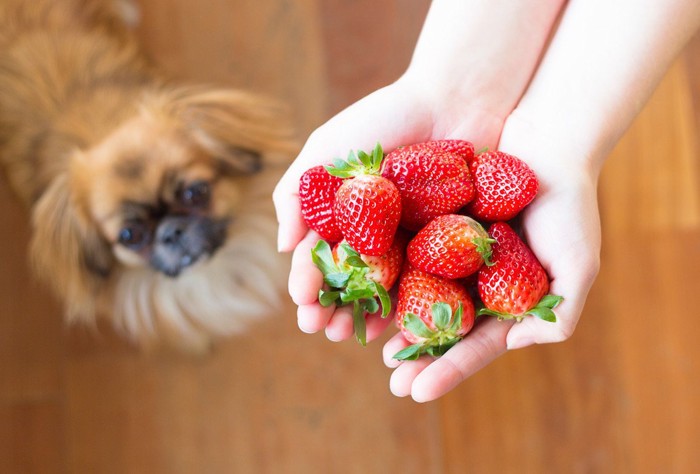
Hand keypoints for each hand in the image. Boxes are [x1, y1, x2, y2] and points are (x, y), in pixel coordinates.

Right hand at [273, 77, 505, 342]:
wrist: (455, 98)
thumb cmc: (386, 118)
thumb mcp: (328, 148)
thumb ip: (297, 193)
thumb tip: (283, 249)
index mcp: (346, 216)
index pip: (322, 257)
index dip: (310, 283)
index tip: (303, 305)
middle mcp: (378, 234)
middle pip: (352, 281)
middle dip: (335, 307)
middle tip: (325, 330)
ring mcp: (414, 242)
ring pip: (389, 290)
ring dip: (369, 315)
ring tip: (355, 335)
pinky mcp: (452, 245)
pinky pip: (431, 284)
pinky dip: (416, 305)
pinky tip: (402, 324)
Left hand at [382, 111, 601, 401]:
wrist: (548, 142)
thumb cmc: (569, 205)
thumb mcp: (578, 265)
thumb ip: (560, 314)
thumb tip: (517, 345)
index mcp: (506, 300)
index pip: (475, 343)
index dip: (448, 368)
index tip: (417, 392)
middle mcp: (476, 284)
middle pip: (442, 329)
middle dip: (418, 357)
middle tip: (392, 383)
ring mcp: (453, 257)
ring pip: (419, 297)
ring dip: (394, 324)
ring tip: (370, 348)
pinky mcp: (433, 226)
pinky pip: (406, 254)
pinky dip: (386, 275)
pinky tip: (365, 293)